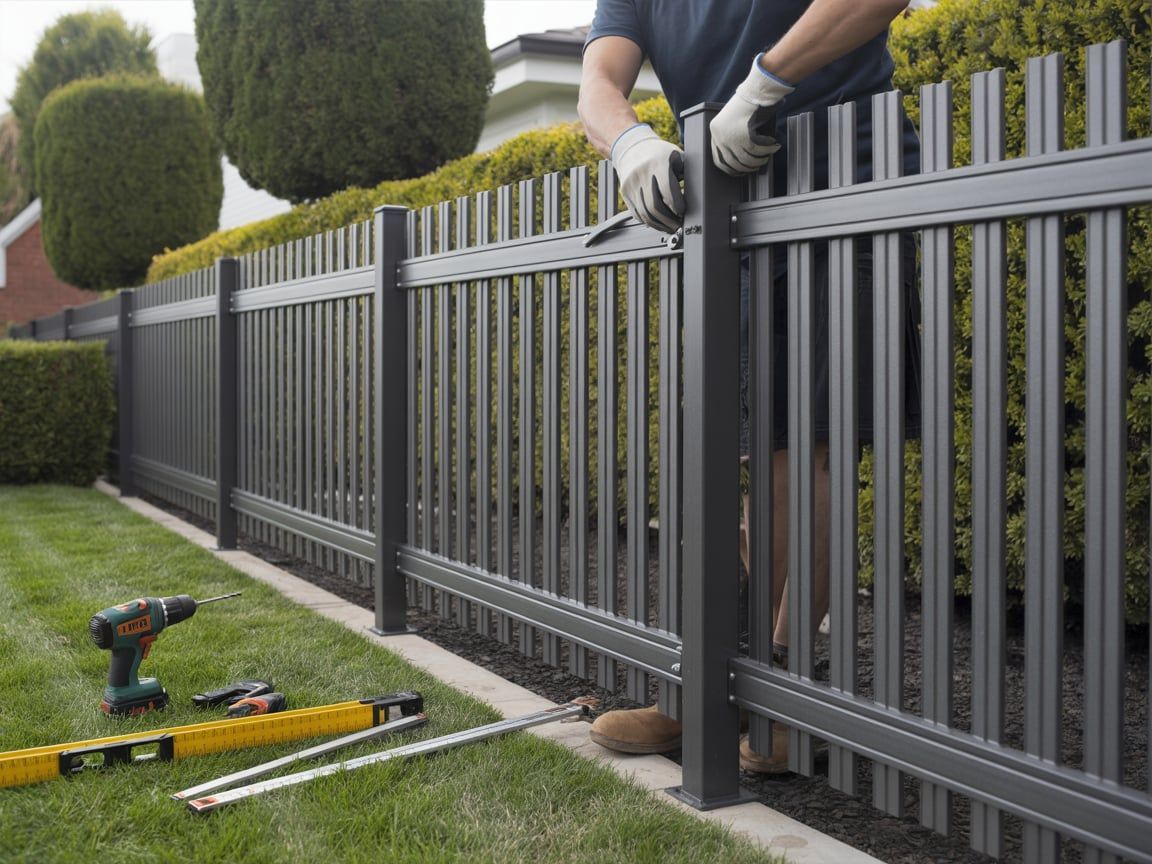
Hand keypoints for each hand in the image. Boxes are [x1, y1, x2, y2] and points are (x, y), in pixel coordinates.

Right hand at [610, 124, 684, 233]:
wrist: (632, 148)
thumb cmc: (659, 153)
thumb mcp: (675, 156)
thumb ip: (687, 171)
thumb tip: (700, 193)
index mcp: (658, 163)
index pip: (668, 191)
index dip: (677, 206)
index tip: (683, 212)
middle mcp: (642, 173)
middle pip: (655, 206)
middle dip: (669, 220)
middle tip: (679, 226)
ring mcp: (631, 184)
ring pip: (645, 213)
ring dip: (660, 225)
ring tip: (670, 228)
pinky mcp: (625, 192)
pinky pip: (637, 213)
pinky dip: (649, 222)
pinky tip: (658, 223)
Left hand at [710, 55, 794, 175]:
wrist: (755, 90)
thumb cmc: (747, 103)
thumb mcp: (732, 121)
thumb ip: (732, 137)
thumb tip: (740, 158)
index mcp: (715, 132)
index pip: (718, 160)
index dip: (730, 169)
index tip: (739, 172)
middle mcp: (721, 136)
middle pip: (734, 162)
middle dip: (748, 167)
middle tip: (758, 165)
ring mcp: (732, 137)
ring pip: (747, 158)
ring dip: (760, 159)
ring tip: (767, 156)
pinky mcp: (745, 135)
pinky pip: (758, 150)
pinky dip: (768, 149)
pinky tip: (773, 146)